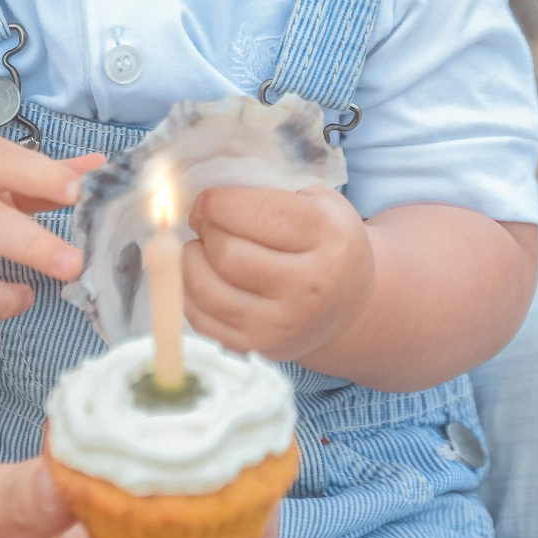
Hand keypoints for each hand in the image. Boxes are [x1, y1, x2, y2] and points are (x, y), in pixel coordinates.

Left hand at [182, 185, 375, 362]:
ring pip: (207, 289)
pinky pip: (201, 319)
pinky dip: (188, 293)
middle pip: (228, 252)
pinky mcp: (260, 347)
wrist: (349, 305)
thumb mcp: (319, 203)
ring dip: (191, 261)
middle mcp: (311, 285)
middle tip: (206, 223)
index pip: (257, 213)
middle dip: (206, 230)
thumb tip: (210, 193)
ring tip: (201, 249)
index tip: (209, 201)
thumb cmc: (325, 242)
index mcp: (328, 238)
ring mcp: (284, 323)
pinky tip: (202, 276)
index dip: (217, 202)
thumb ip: (273, 191)